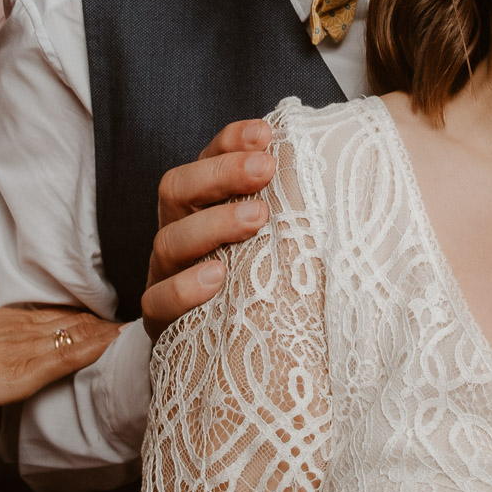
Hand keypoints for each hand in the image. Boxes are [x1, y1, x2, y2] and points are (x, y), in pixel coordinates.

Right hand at [141, 118, 275, 339]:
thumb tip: (334, 176)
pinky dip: (185, 287)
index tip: (266, 133)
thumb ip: (288, 212)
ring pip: (169, 240)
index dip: (230, 142)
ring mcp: (165, 276)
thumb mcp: (271, 243)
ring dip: (213, 224)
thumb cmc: (257, 285)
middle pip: (177, 189)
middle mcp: (178, 234)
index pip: (205, 160)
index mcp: (201, 208)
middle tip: (265, 169)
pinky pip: (158, 300)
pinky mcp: (161, 321)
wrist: (224, 359)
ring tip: (255, 219)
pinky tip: (217, 278)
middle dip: (221, 173)